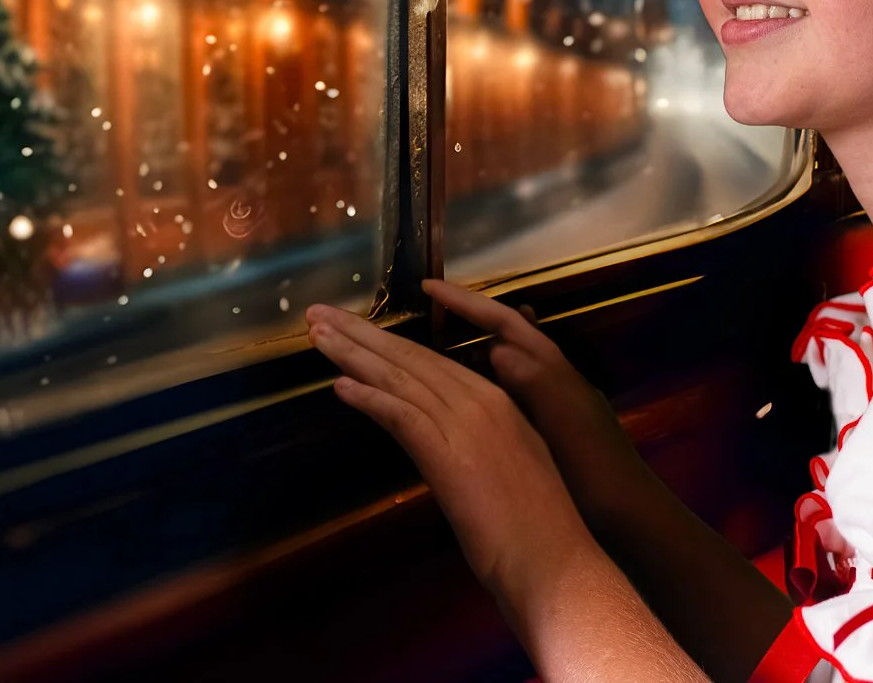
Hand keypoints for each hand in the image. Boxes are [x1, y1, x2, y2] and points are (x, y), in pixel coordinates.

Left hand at [303, 297, 590, 602]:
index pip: (431, 360)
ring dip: (352, 354)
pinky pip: (402, 416)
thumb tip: (450, 439)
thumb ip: (481, 443)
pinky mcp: (449, 455)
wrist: (555, 559)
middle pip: (410, 358)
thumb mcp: (512, 466)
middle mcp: (481, 401)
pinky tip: (339, 385)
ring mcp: (466, 425)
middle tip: (317, 314)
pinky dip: (370, 398)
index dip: (387, 341)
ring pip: (401, 378)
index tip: (352, 326)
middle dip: (360, 333)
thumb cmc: (538, 524)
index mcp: (498, 402)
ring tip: (317, 335)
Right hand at [420, 278, 654, 530]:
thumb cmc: (596, 472)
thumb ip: (536, 383)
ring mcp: (548, 404)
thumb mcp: (565, 425)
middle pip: (501, 334)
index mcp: (552, 370)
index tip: (427, 286)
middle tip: (418, 317)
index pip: (504, 321)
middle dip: (462, 320)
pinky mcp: (544, 432)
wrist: (628, 516)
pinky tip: (456, 397)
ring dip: (465, 352)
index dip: (466, 303)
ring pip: (500, 365)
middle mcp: (550, 377)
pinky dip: (478, 388)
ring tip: (422, 350)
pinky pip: (502, 397)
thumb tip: (496, 349)